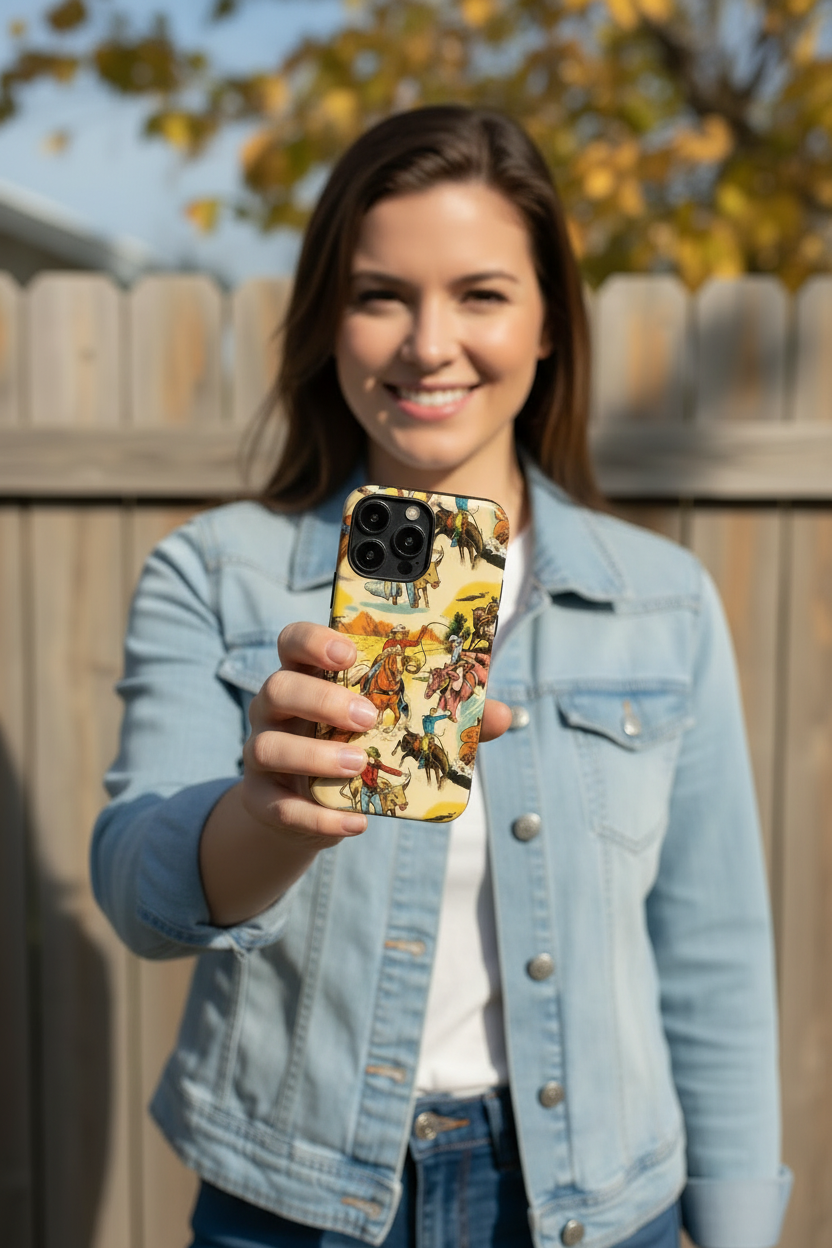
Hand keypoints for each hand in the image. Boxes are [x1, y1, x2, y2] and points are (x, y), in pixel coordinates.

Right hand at [243, 622, 510, 841]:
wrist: (315, 808)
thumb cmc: (362, 747)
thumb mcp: (398, 728)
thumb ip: (446, 717)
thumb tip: (501, 714)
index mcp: (309, 675)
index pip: (293, 641)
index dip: (314, 641)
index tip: (347, 651)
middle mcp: (277, 708)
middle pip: (278, 687)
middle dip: (322, 699)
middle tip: (369, 716)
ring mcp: (263, 752)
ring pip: (266, 745)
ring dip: (315, 756)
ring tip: (361, 766)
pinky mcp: (262, 799)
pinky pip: (278, 806)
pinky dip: (317, 817)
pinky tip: (356, 823)